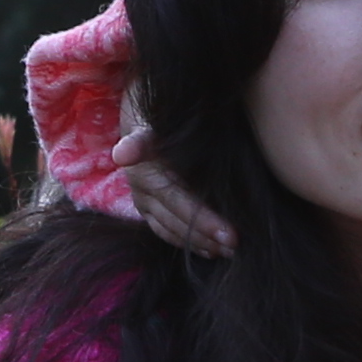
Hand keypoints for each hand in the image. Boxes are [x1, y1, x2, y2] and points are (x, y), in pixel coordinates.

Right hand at [101, 94, 234, 257]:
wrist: (140, 110)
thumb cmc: (157, 112)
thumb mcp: (152, 119)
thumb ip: (140, 138)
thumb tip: (122, 155)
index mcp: (144, 173)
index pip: (179, 204)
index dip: (204, 222)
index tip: (232, 235)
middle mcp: (141, 191)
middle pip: (176, 221)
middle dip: (206, 237)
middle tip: (238, 248)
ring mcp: (143, 201)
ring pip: (170, 230)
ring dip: (198, 243)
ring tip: (229, 252)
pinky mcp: (147, 207)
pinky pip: (165, 230)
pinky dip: (186, 241)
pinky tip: (208, 249)